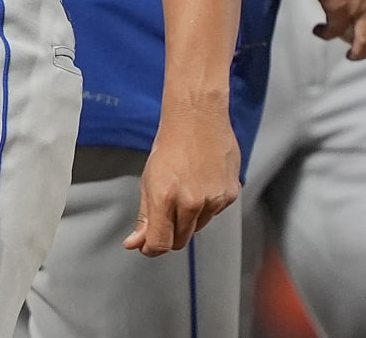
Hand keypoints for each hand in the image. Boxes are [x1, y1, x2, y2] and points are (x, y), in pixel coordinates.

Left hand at [124, 99, 239, 256]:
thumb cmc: (171, 144)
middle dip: (170, 233)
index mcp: (166, 197)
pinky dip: (207, 205)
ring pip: (198, 227)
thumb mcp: (149, 180)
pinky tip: (202, 182)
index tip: (149, 244)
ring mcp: (214, 199)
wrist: (198, 118)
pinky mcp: (230, 194)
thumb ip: (145, 216)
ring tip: (186, 188)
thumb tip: (135, 243)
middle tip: (167, 209)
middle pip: (180, 240)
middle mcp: (192, 201)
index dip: (152, 248)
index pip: (160, 244)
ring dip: (190, 218)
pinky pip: (215, 213)